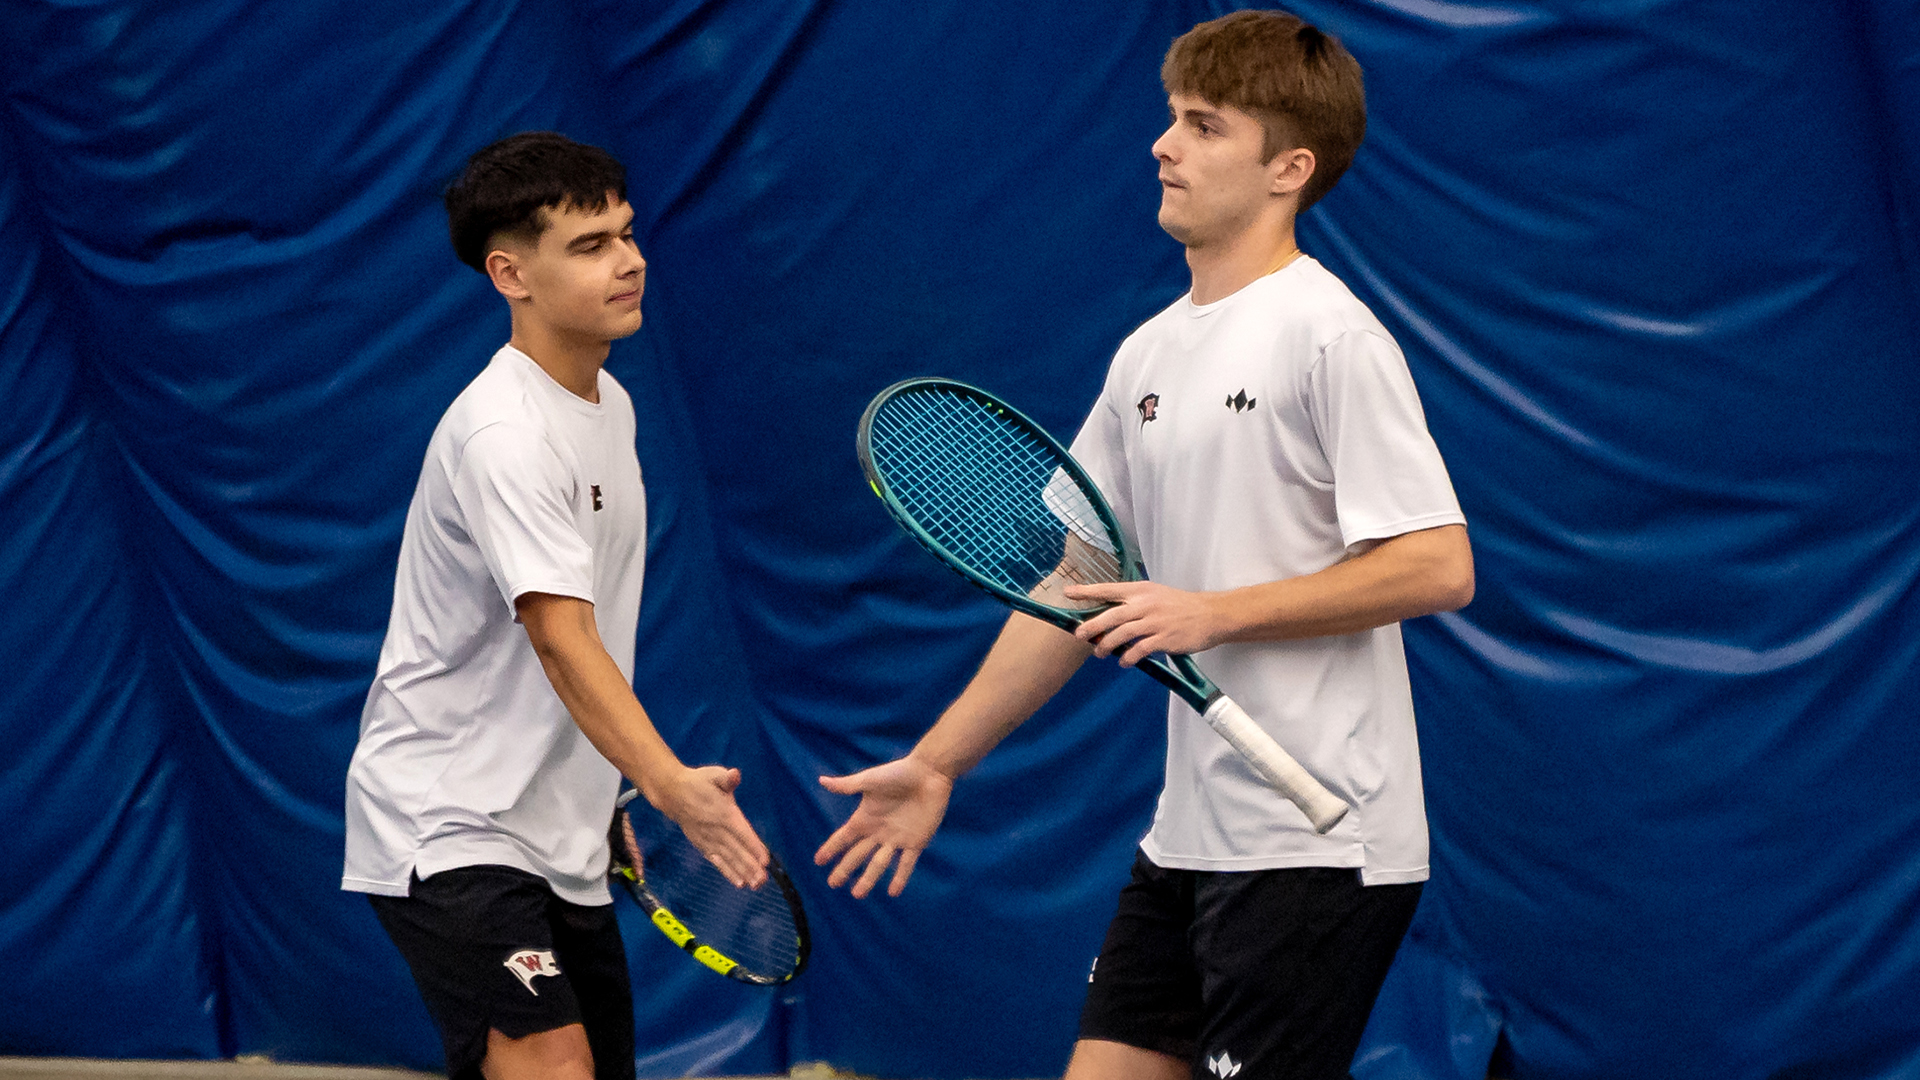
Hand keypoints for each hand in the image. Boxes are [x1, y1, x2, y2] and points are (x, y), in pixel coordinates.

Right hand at [650, 765, 768, 888]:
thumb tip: (734, 775)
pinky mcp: (702, 845)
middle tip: (763, 880)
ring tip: (755, 884)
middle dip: (750, 866)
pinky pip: (717, 861)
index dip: (754, 846)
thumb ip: (726, 778)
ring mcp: (709, 840)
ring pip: (728, 859)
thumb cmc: (698, 782)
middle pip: (737, 850)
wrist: (672, 793)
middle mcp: (717, 830)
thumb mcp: (713, 775)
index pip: (742, 832)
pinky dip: (727, 872)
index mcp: (724, 813)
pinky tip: (738, 883)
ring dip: (742, 872)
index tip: (765, 860)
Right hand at [814, 756, 953, 897]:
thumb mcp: (870, 780)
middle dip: (844, 869)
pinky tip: (893, 892)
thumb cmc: (899, 773)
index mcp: (865, 818)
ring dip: (869, 879)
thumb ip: (847, 785)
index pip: (843, 838)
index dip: (831, 849)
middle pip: (857, 855)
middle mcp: (878, 832)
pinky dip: (900, 877)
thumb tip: (821, 781)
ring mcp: (897, 839)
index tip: (818, 861)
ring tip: (858, 894)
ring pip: (879, 864)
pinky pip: (906, 863)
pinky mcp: (916, 842)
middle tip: (833, 884)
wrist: (929, 773)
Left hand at [1064, 581, 1223, 664]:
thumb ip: (1133, 603)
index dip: (1087, 592)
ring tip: (1100, 653)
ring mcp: (1155, 621)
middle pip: (1111, 615)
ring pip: (1123, 634)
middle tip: (1079, 636)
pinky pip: (1140, 649)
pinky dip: (1128, 657)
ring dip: (1107, 645)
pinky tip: (1124, 662)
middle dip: (1092, 626)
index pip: (1109, 589)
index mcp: (1141, 590)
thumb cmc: (1180, 606)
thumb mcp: (1155, 595)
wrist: (1211, 614)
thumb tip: (1107, 617)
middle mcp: (1146, 604)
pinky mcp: (1165, 638)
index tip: (1067, 593)